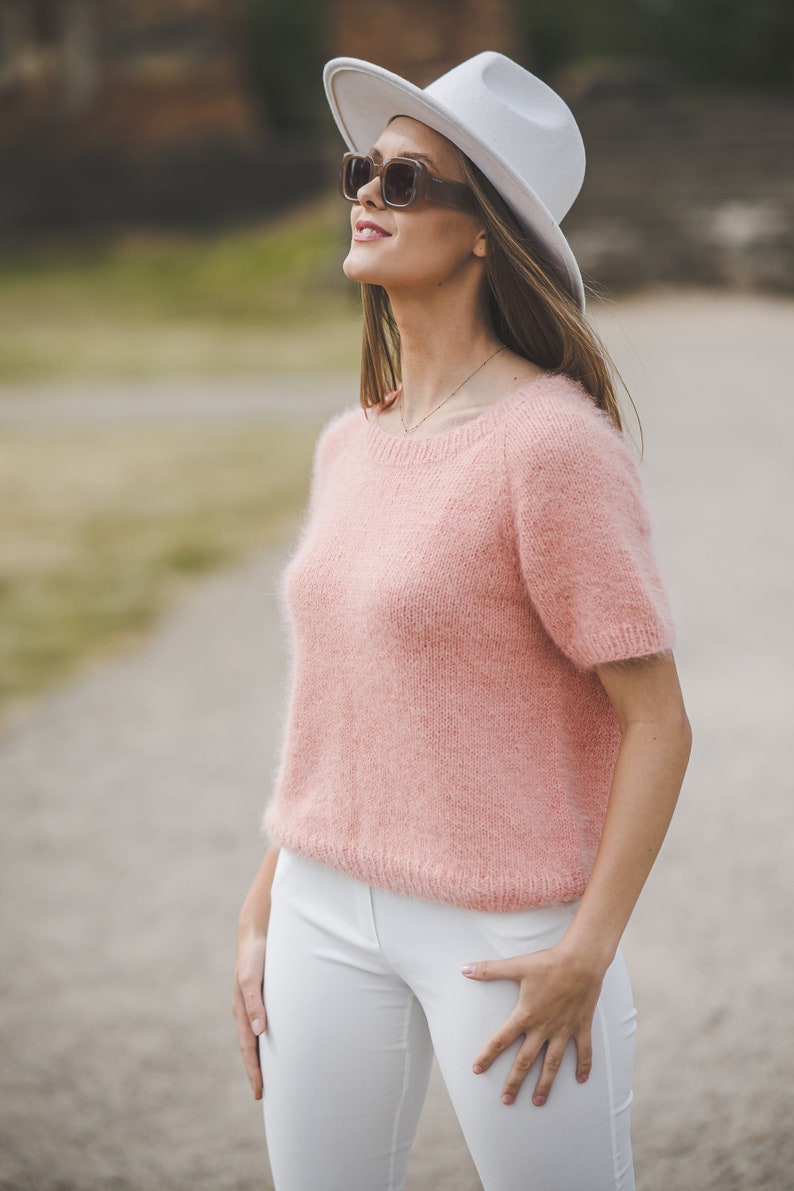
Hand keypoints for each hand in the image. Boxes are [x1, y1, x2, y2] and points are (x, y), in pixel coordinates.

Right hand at [232, 930, 267, 1099]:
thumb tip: (258, 1031)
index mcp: (241, 1011)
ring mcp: (252, 1005)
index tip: (259, 1093)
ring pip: (255, 1038)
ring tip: (269, 1076)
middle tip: (262, 1095)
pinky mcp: (261, 997)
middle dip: (255, 1071)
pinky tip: (274, 1044)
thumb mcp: (253, 978)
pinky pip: (262, 1025)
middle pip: (249, 1048)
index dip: (254, 1071)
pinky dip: (266, 1041)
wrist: (256, 933)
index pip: (248, 1049)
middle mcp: (245, 1012)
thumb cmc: (255, 955)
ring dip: (260, 1057)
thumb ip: (254, 1002)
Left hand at [462, 945, 602, 1106]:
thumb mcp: (516, 965)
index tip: (477, 1070)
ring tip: (538, 1101)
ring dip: (545, 1084)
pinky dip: (583, 1066)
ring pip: (552, 1063)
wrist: (581, 960)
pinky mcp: (581, 1026)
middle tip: (506, 1101)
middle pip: (525, 1060)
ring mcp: (563, 1029)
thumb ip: (488, 970)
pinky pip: (583, 1051)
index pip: (501, 1041)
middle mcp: (543, 1027)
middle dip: (514, 1082)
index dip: (487, 1056)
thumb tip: (463, 969)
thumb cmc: (548, 962)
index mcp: (525, 1015)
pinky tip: (580, 1081)